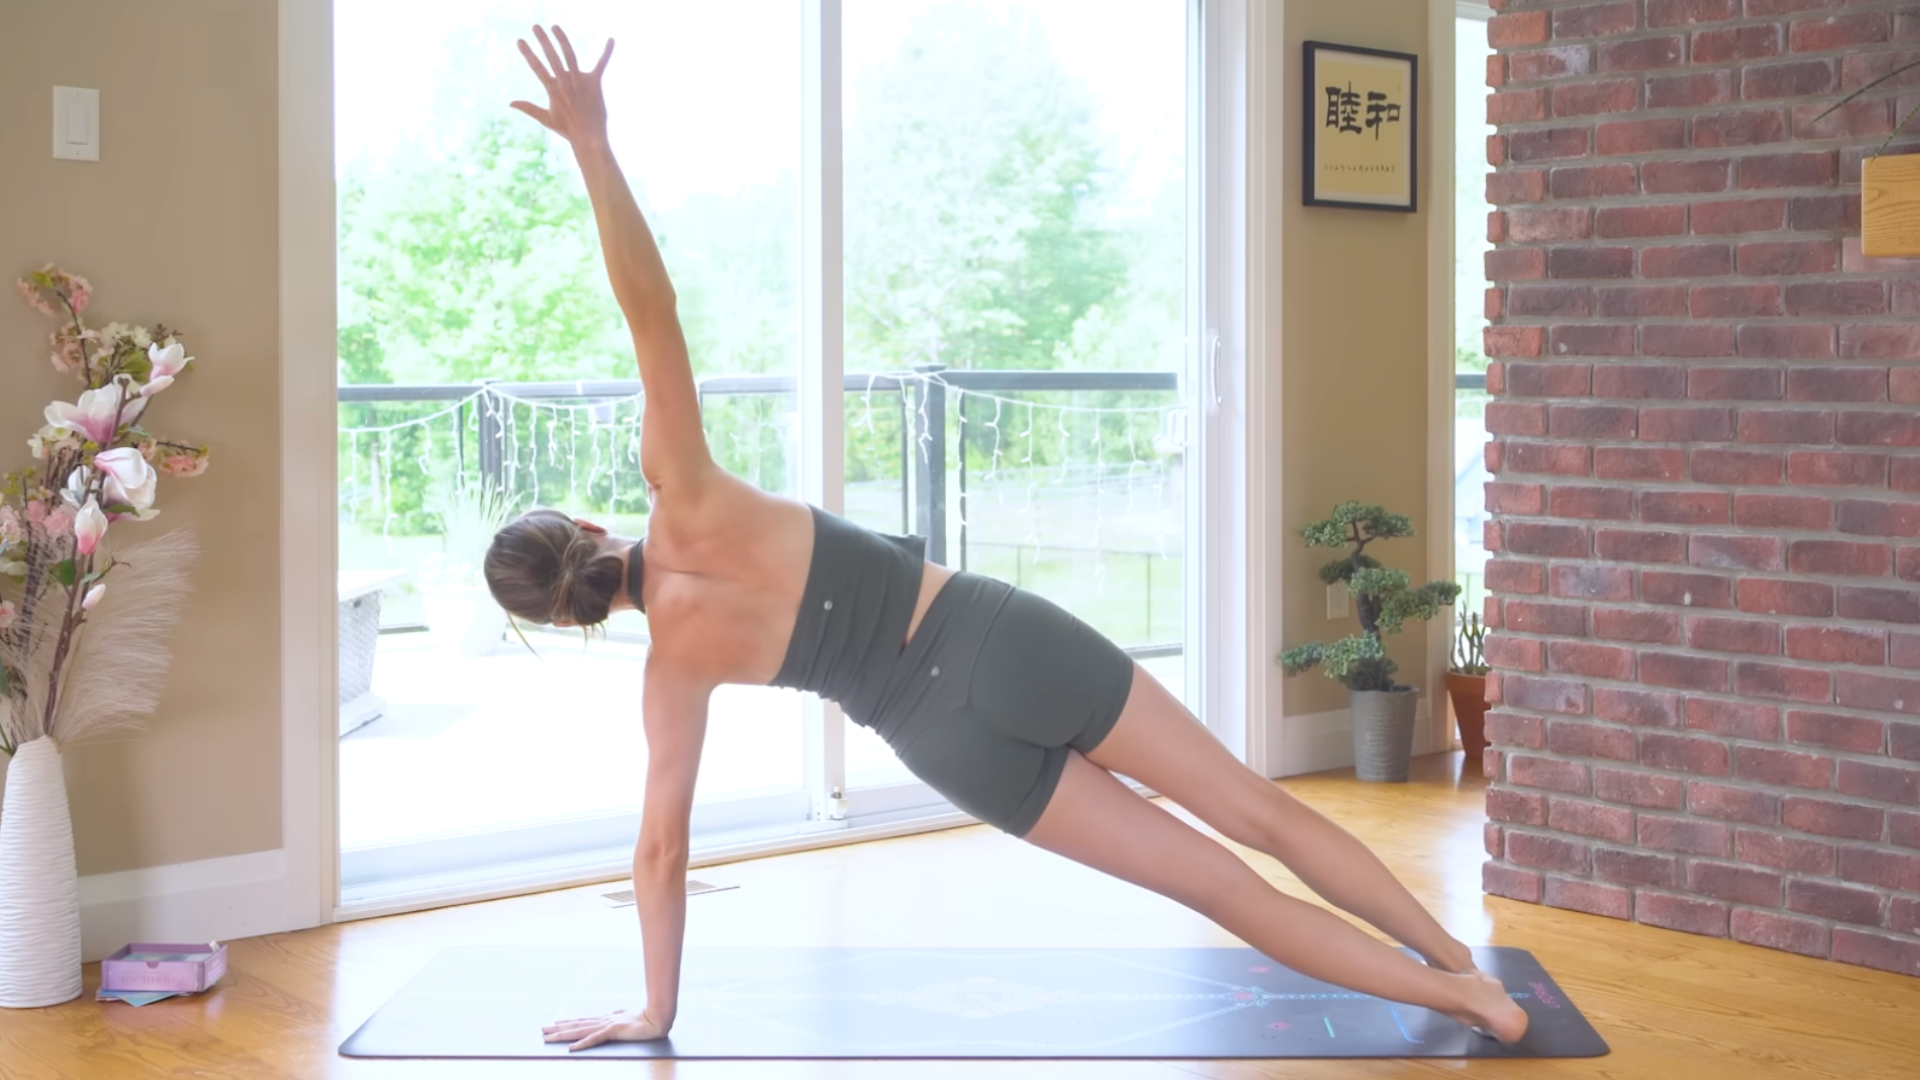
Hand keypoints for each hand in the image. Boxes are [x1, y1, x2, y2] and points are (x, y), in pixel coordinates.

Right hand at [510, 25, 613, 145]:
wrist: (589, 137)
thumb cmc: (567, 129)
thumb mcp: (546, 118)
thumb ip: (528, 108)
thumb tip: (510, 103)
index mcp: (553, 89)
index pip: (537, 67)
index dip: (528, 53)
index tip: (520, 41)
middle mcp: (565, 81)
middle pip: (552, 56)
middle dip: (543, 40)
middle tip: (535, 26)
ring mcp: (580, 81)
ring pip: (570, 55)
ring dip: (562, 39)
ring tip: (554, 27)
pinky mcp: (595, 83)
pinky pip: (601, 64)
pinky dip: (607, 52)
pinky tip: (611, 39)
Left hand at [542, 1007, 666, 1051]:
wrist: (657, 1017)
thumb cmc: (645, 1017)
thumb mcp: (627, 1017)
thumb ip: (619, 1016)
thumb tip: (613, 1013)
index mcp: (605, 1019)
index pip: (582, 1021)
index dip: (567, 1022)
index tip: (553, 1023)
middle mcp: (603, 1021)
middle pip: (576, 1025)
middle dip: (558, 1029)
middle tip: (542, 1030)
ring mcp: (607, 1025)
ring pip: (580, 1031)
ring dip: (563, 1035)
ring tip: (549, 1038)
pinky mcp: (614, 1031)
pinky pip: (595, 1039)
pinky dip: (582, 1043)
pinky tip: (572, 1048)